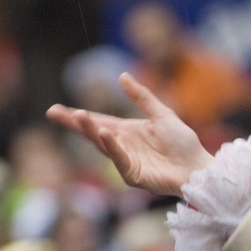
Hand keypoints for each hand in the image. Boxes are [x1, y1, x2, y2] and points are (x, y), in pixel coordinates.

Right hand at [46, 73, 214, 196]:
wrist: (198, 167)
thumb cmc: (183, 143)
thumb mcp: (162, 114)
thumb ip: (142, 97)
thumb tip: (122, 76)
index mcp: (128, 132)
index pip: (98, 121)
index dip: (79, 116)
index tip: (58, 109)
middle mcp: (123, 146)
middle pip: (93, 132)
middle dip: (74, 123)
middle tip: (53, 112)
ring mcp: (125, 161)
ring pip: (103, 144)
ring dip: (91, 130)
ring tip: (79, 115)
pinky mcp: (132, 174)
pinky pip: (119, 158)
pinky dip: (111, 146)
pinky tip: (104, 133)